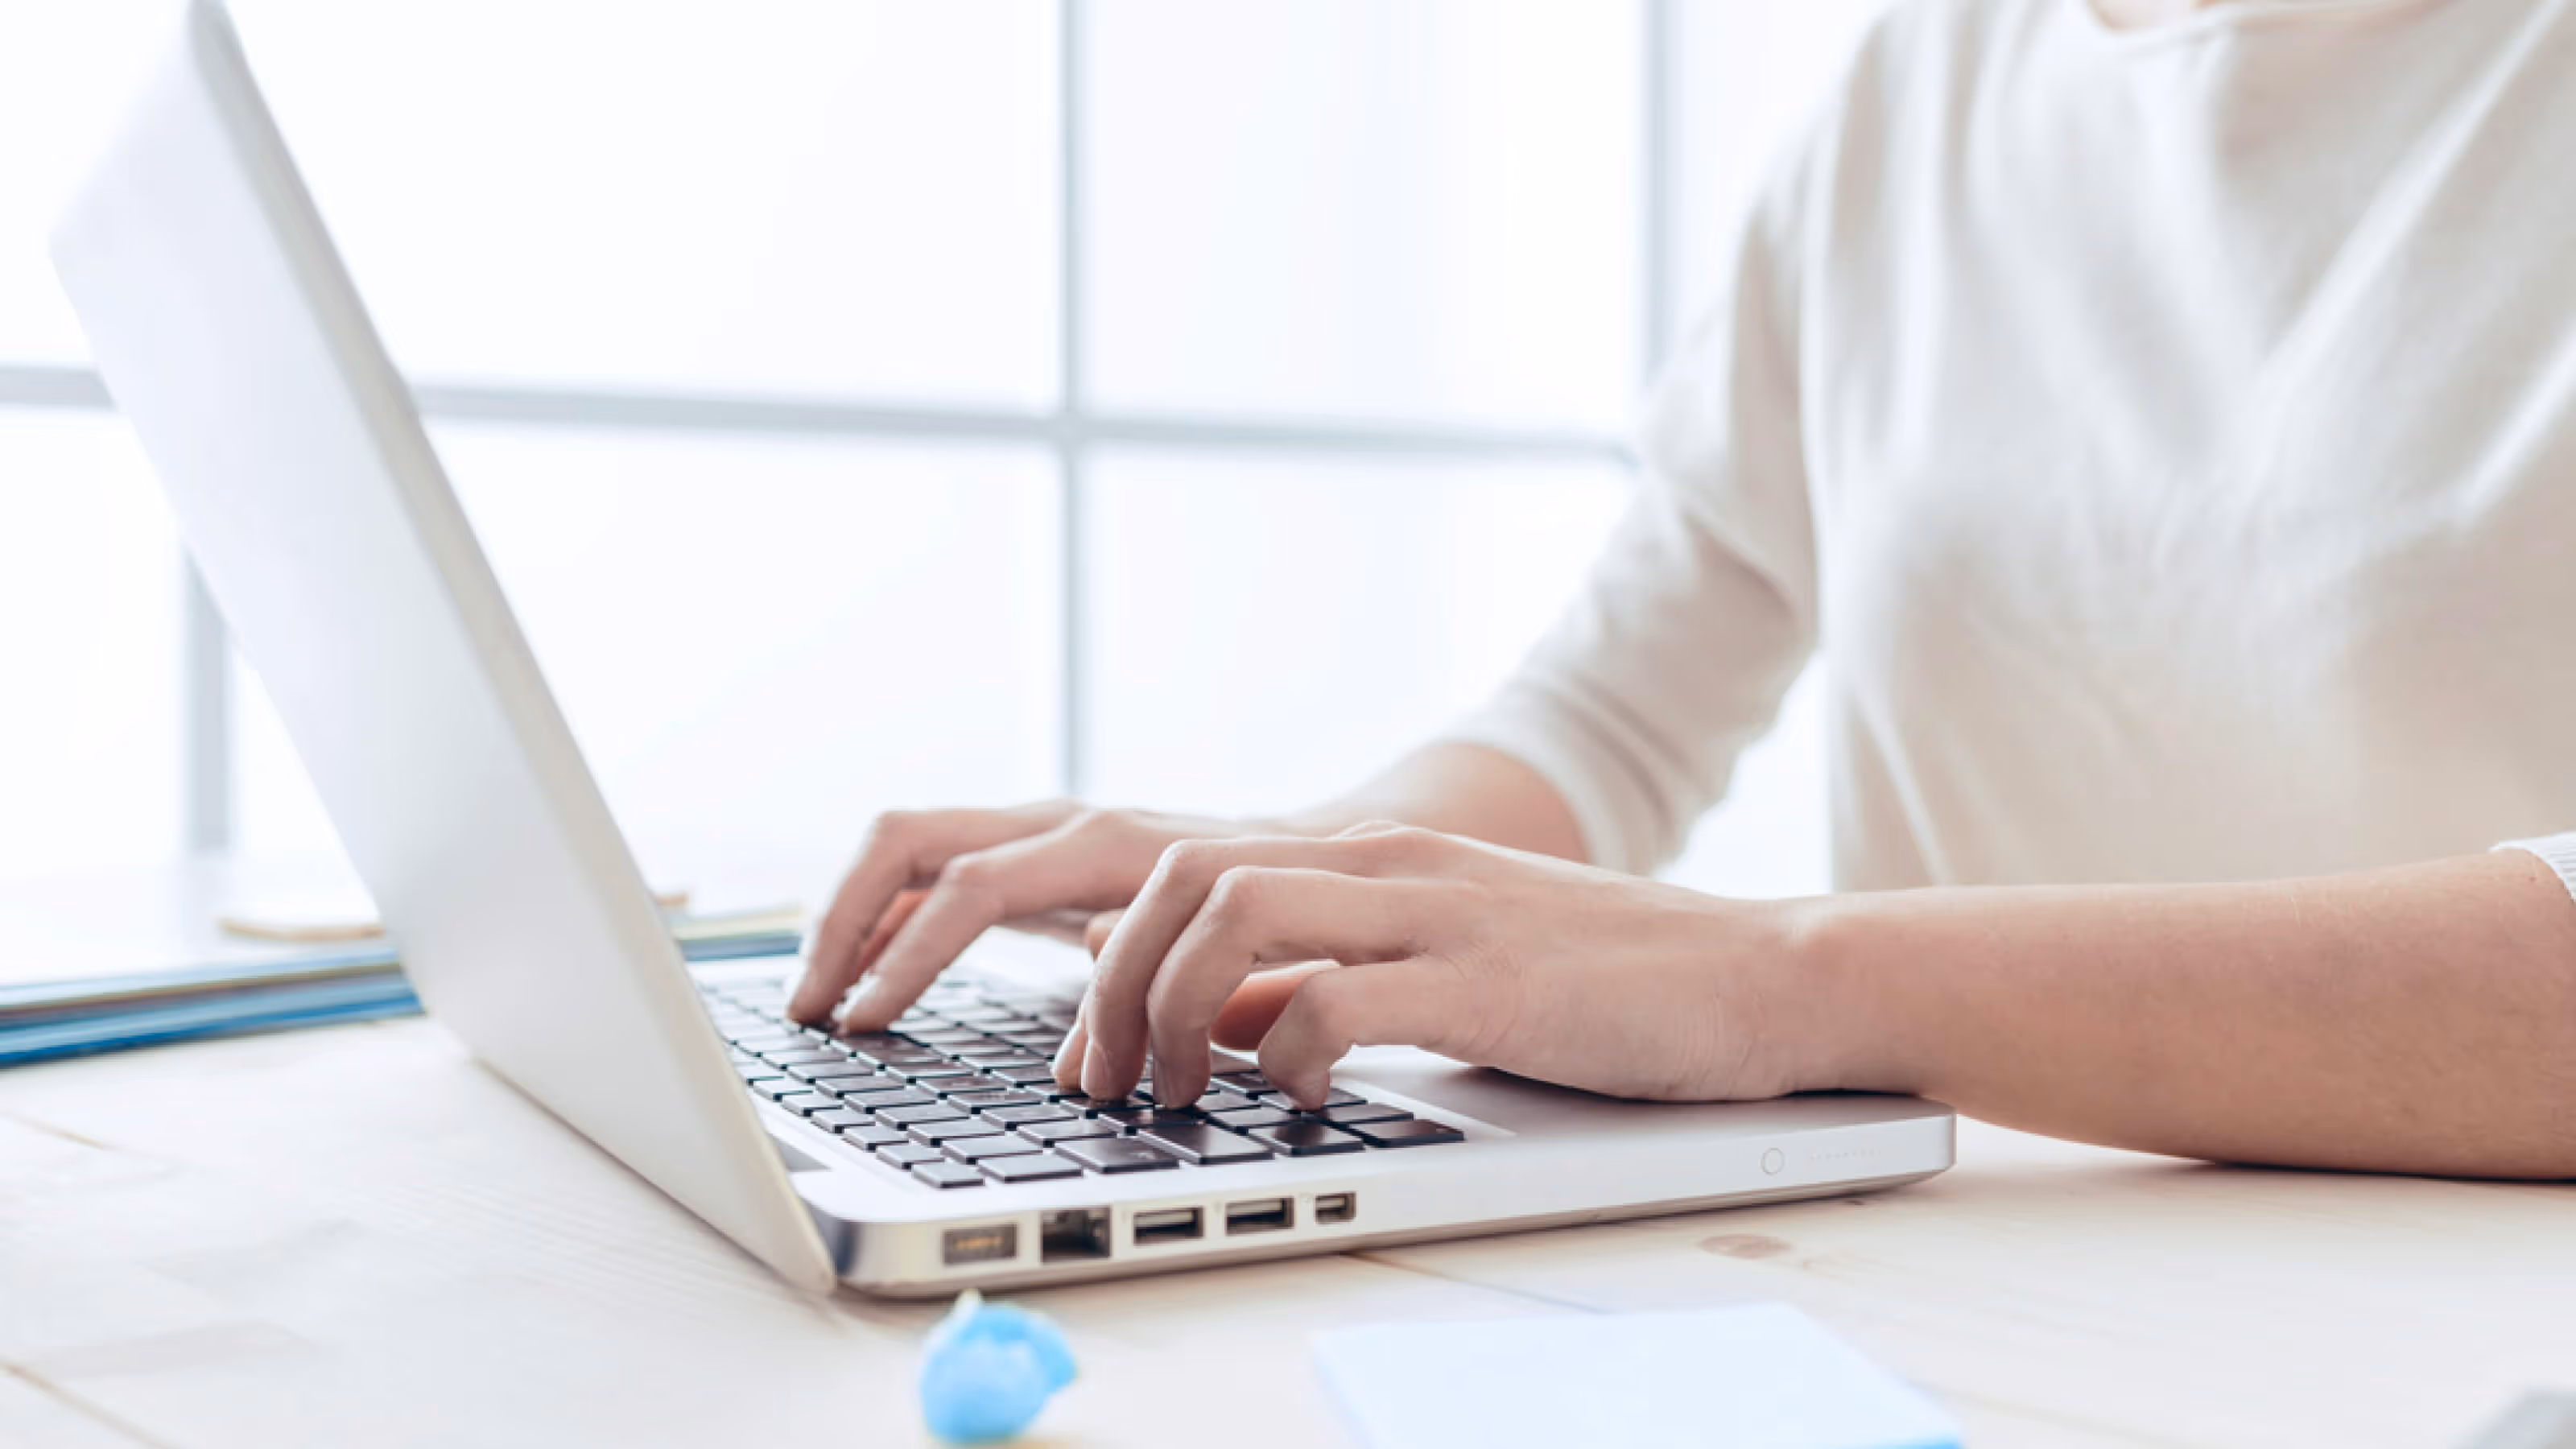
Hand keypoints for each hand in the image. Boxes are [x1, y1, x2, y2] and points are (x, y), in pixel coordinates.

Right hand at [788, 801, 1255, 1029]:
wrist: (1299, 851)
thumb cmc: (1263, 907)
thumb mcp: (1216, 949)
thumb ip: (1146, 986)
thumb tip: (1078, 1056)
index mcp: (1100, 844)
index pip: (971, 886)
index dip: (909, 955)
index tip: (864, 1022)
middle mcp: (1053, 824)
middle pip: (908, 840)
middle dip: (843, 920)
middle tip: (808, 1007)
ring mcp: (1034, 833)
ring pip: (905, 847)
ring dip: (847, 916)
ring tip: (813, 996)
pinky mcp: (1026, 854)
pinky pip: (931, 872)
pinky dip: (887, 919)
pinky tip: (863, 977)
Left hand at [1055, 823, 1817, 1111]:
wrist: (1759, 974)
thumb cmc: (1601, 984)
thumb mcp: (1432, 962)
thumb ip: (1312, 975)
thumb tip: (1195, 1004)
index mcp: (1370, 857)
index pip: (1187, 869)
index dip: (1109, 959)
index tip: (1091, 1052)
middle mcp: (1389, 864)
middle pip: (1184, 880)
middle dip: (1115, 984)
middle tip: (1110, 1083)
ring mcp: (1437, 914)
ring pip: (1235, 914)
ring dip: (1176, 1007)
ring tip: (1182, 1091)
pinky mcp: (1487, 983)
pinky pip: (1338, 1000)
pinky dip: (1289, 1055)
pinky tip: (1303, 1099)